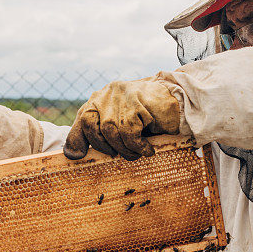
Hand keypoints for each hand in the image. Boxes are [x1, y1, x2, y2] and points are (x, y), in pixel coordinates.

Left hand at [63, 78, 180, 160]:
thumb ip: (99, 134)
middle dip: (102, 146)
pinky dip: (138, 146)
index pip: (81, 118)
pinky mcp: (135, 102)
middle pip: (91, 124)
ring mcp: (120, 96)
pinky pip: (129, 132)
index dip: (76, 138)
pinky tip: (148, 149)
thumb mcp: (122, 126)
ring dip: (125, 148)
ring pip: (111, 130)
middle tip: (116, 154)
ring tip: (137, 152)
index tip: (76, 156)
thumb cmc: (150, 118)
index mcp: (100, 99)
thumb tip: (72, 155)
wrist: (180, 102)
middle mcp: (107, 94)